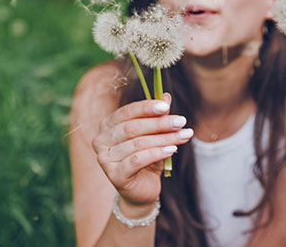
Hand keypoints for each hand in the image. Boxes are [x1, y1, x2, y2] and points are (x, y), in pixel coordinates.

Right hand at [91, 93, 192, 207]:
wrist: (142, 189)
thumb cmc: (147, 158)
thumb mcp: (155, 134)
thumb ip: (158, 116)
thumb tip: (165, 96)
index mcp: (108, 125)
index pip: (126, 112)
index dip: (146, 107)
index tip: (166, 106)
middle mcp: (101, 140)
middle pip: (132, 128)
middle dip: (160, 123)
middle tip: (181, 121)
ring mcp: (105, 159)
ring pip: (138, 144)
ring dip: (164, 138)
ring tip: (184, 135)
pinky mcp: (114, 175)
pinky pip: (137, 160)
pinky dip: (157, 153)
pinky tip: (172, 149)